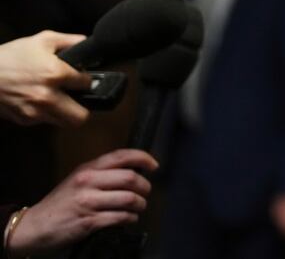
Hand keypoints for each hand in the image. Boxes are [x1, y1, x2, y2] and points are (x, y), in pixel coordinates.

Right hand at [0, 31, 91, 125]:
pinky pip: (44, 122)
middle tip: (77, 98)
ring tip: (59, 100)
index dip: (86, 79)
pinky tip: (39, 101)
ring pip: (63, 123)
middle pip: (81, 117)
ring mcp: (35, 111)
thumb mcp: (43, 40)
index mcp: (55, 74)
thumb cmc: (11, 55)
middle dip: (83, 107)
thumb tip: (87, 43)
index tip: (80, 78)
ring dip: (65, 113)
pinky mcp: (23, 120)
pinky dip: (45, 114)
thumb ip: (70, 41)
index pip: (87, 84)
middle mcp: (47, 96)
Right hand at [6, 149, 157, 254]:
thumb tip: (133, 171)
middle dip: (145, 187)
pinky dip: (130, 219)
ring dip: (140, 205)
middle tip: (146, 192)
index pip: (121, 156)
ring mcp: (88, 202)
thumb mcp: (78, 180)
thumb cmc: (60, 203)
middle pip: (130, 178)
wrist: (34, 226)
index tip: (154, 165)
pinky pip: (120, 217)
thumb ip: (102, 174)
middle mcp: (88, 182)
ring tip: (138, 208)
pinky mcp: (89, 221)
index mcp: (87, 169)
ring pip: (129, 199)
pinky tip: (128, 219)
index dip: (143, 158)